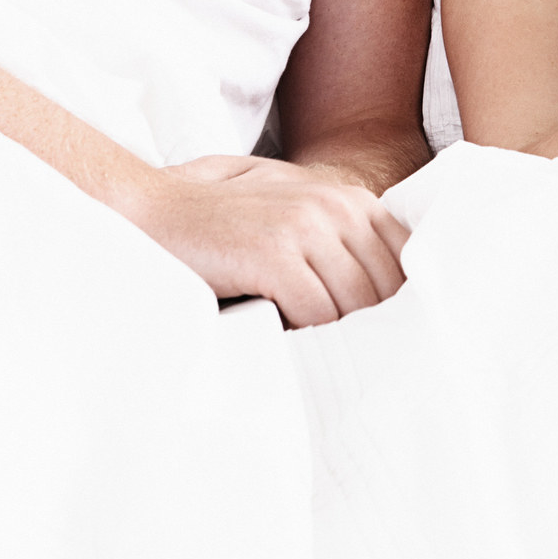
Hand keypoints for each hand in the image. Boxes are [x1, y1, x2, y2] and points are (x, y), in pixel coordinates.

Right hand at [131, 154, 409, 327]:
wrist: (152, 212)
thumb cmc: (224, 222)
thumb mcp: (293, 209)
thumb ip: (341, 235)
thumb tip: (390, 291)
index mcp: (349, 198)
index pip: (405, 260)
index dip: (399, 301)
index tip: (388, 334)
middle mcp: (336, 207)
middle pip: (385, 287)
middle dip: (373, 326)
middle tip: (359, 359)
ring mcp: (306, 228)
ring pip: (354, 304)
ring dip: (338, 336)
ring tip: (320, 353)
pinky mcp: (274, 255)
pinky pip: (317, 313)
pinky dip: (307, 335)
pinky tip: (288, 339)